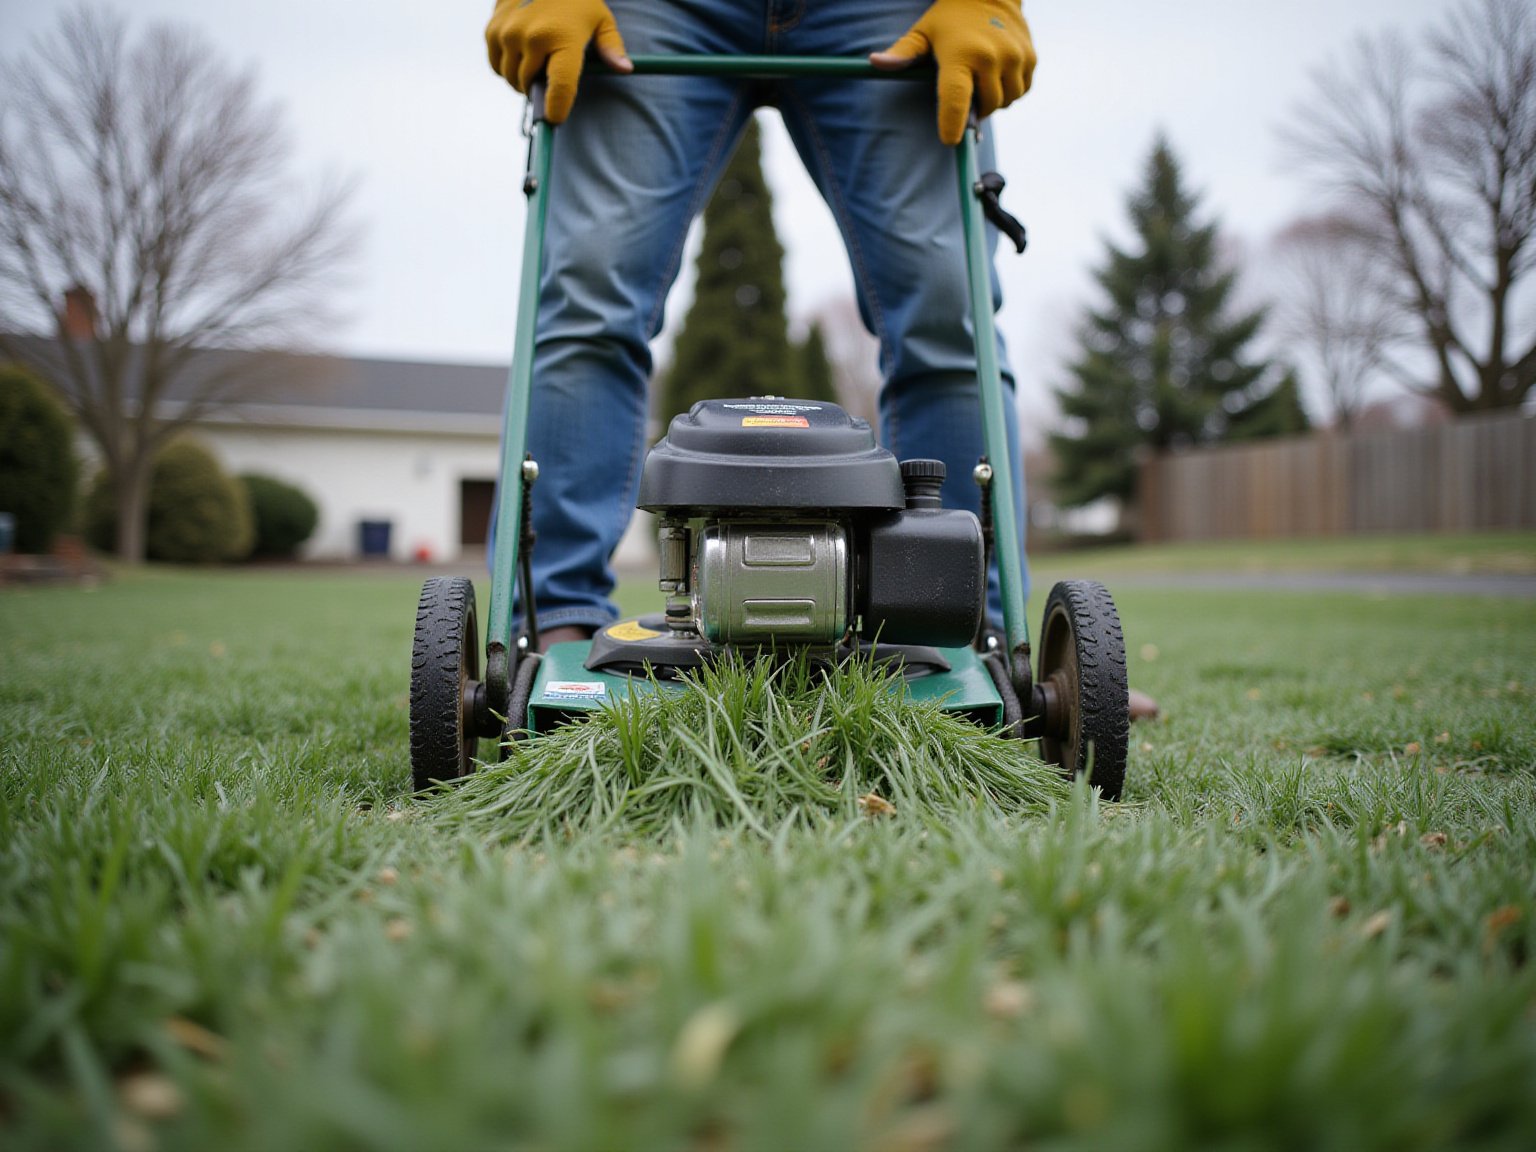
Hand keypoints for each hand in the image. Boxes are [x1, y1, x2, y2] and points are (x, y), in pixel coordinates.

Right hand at [484, 0, 631, 122]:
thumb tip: (625, 69)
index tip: (555, 119)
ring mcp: (509, 34)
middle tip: (550, 77)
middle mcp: (532, 37)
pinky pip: (496, 66)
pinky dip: (506, 67)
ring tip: (536, 63)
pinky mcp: (492, 30)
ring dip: (523, 80)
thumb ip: (611, 46)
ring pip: (512, 79)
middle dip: (541, 90)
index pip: (560, 86)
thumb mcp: (600, 18)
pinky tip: (519, 53)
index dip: (558, 108)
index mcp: (562, 38)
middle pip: (532, 86)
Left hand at [870, 0, 1035, 145]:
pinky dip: (1010, 91)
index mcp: (961, 55)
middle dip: (974, 109)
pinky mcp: (1030, 59)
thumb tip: (875, 62)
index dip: (952, 123)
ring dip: (993, 100)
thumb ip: (902, 53)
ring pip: (1004, 102)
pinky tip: (998, 73)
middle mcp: (991, 57)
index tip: (949, 139)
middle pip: (984, 108)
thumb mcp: (922, 33)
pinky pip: (1020, 92)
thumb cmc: (948, 19)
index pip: (956, 99)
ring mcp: (1014, 58)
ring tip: (981, 79)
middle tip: (965, 91)